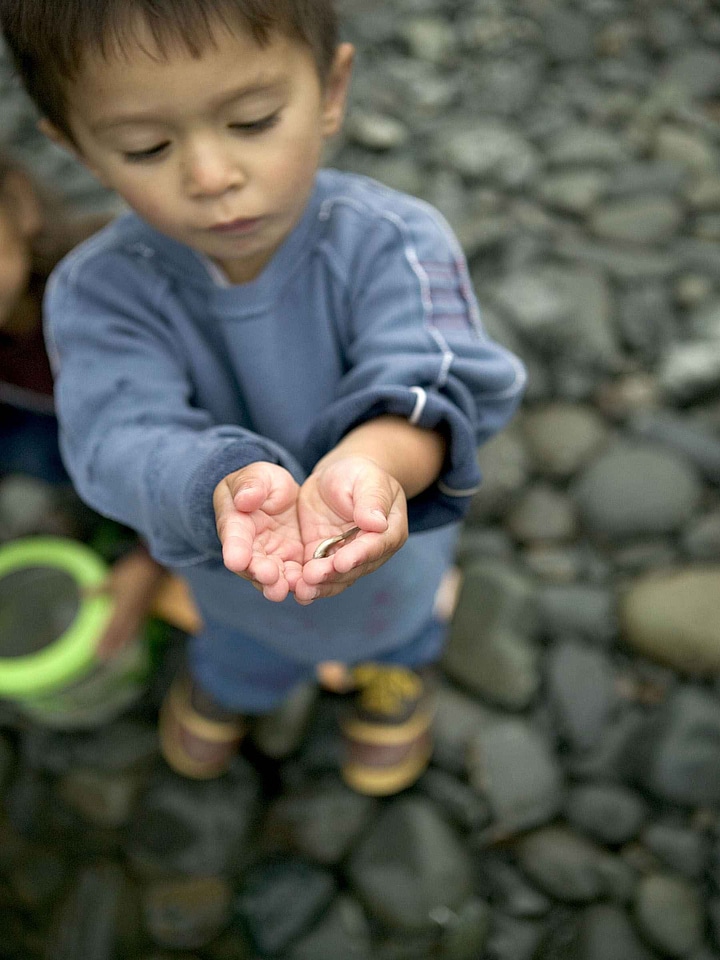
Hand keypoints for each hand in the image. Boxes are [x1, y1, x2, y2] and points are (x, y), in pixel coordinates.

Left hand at [95, 546, 163, 659]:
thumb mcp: (113, 578)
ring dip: (122, 643)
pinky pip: (138, 625)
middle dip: (112, 646)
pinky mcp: (147, 608)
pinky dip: (133, 634)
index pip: (110, 629)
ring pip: (130, 632)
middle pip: (120, 634)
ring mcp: (140, 612)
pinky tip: (133, 635)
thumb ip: (99, 589)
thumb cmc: (132, 571)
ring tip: (117, 651)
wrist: (154, 565)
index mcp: (122, 608)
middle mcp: (131, 614)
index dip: (103, 641)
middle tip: (104, 658)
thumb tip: (82, 594)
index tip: (96, 652)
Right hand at [213, 462, 303, 600]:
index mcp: (235, 523)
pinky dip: (298, 585)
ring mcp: (270, 558)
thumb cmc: (262, 483)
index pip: (233, 537)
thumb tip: (244, 499)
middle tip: (268, 577)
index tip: (236, 559)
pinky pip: (293, 577)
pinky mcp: (291, 563)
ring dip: (276, 585)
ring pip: (270, 577)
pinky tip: (307, 590)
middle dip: (258, 573)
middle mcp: (249, 548)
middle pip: (251, 565)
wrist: (281, 497)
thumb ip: (251, 485)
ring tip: (282, 590)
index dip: (235, 548)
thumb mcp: (258, 475)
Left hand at [293, 455, 407, 603]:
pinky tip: (294, 590)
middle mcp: (371, 552)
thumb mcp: (367, 479)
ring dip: (320, 586)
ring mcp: (347, 559)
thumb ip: (372, 500)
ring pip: (337, 578)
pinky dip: (308, 584)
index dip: (359, 555)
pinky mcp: (325, 560)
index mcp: (389, 531)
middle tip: (312, 577)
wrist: (336, 478)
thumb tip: (377, 523)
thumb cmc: (358, 474)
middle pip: (355, 568)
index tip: (342, 562)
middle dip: (333, 575)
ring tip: (302, 590)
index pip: (376, 546)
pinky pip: (319, 576)